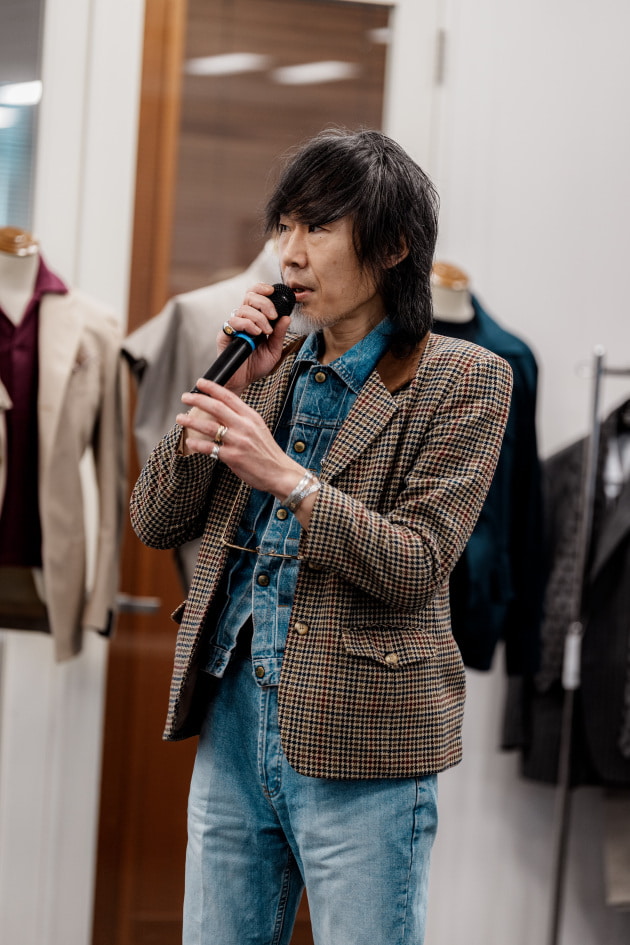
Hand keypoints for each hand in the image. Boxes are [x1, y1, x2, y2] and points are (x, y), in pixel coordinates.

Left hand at [177, 380, 304, 500]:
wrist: (280, 472)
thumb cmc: (267, 452)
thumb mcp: (258, 428)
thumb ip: (242, 418)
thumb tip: (223, 410)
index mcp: (251, 417)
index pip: (229, 396)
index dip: (212, 388)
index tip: (200, 383)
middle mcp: (244, 426)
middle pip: (216, 407)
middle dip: (197, 400)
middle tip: (185, 397)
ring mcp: (238, 441)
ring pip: (209, 426)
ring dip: (191, 421)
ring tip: (180, 418)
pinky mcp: (233, 457)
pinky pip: (210, 447)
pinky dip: (197, 444)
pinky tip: (190, 441)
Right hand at [217, 282, 291, 394]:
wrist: (243, 380)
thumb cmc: (256, 365)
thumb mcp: (273, 350)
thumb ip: (279, 334)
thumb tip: (287, 318)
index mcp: (254, 319)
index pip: (255, 295)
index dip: (262, 288)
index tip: (272, 291)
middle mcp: (243, 319)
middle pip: (249, 296)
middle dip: (264, 303)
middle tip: (272, 316)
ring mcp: (233, 326)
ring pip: (243, 309)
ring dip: (258, 318)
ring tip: (265, 332)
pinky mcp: (225, 334)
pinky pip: (234, 321)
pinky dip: (247, 325)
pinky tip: (255, 334)